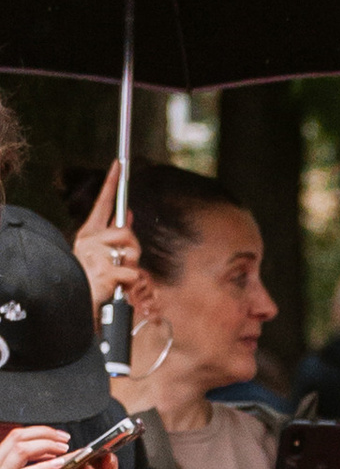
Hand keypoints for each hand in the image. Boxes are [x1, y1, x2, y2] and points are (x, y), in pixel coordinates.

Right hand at [75, 167, 139, 328]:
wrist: (78, 303)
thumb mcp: (102, 254)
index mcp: (88, 234)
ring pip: (132, 251)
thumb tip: (129, 214)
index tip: (119, 165)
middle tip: (127, 261)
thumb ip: (115, 234)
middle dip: (134, 247)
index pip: (103, 203)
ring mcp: (96, 255)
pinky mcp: (105, 271)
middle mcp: (89, 240)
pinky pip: (132, 272)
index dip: (111, 183)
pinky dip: (131, 281)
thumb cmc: (92, 280)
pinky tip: (119, 286)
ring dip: (133, 265)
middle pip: (126, 231)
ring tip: (120, 276)